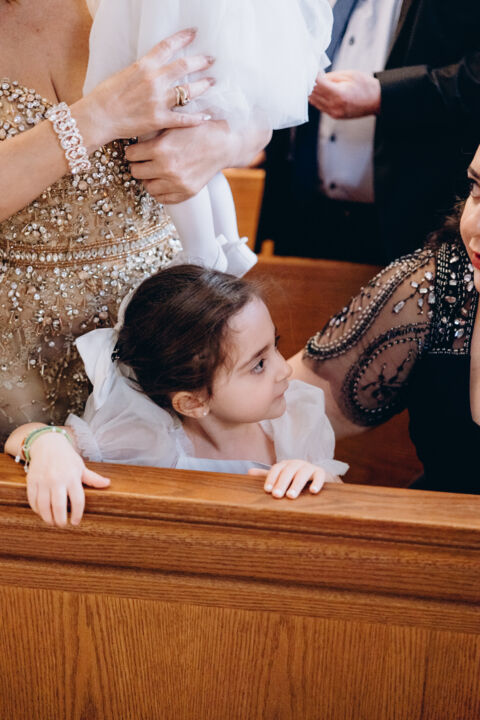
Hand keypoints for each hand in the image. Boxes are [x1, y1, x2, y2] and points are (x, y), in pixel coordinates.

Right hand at [26, 433, 109, 526]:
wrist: (47, 444)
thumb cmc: (66, 457)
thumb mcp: (81, 466)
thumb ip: (92, 478)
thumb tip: (107, 483)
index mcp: (73, 477)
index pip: (77, 500)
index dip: (77, 514)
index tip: (75, 522)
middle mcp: (57, 479)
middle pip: (59, 506)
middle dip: (60, 520)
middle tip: (62, 525)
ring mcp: (43, 480)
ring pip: (44, 506)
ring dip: (47, 518)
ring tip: (51, 522)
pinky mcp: (32, 481)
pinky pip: (32, 500)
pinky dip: (36, 509)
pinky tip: (41, 512)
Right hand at [83, 29, 214, 146]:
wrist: (98, 117)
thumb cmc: (105, 96)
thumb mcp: (123, 74)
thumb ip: (142, 70)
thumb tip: (154, 66)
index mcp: (144, 66)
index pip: (167, 46)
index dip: (183, 37)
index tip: (194, 33)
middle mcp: (154, 80)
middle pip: (184, 66)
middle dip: (201, 61)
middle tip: (211, 60)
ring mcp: (158, 100)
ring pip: (188, 91)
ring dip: (203, 86)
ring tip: (212, 82)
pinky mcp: (159, 120)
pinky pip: (184, 119)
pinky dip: (197, 118)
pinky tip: (207, 117)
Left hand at [125, 117, 270, 203]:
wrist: (223, 144)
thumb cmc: (197, 130)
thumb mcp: (173, 125)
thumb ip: (152, 132)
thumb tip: (131, 133)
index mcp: (160, 149)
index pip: (130, 155)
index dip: (133, 151)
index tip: (137, 149)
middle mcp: (167, 168)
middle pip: (135, 172)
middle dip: (138, 165)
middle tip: (144, 160)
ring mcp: (177, 183)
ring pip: (147, 187)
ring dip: (149, 179)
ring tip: (155, 171)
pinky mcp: (186, 193)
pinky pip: (162, 198)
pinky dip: (160, 190)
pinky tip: (164, 180)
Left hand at [249, 460, 340, 498]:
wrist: (315, 475)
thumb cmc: (294, 478)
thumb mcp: (281, 476)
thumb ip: (267, 475)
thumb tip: (248, 472)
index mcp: (285, 464)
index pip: (276, 469)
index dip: (271, 478)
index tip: (267, 490)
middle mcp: (296, 464)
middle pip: (288, 471)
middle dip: (282, 483)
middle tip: (276, 495)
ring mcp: (309, 467)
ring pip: (302, 474)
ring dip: (296, 484)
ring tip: (291, 496)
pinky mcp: (321, 472)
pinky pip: (320, 476)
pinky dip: (317, 483)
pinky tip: (313, 491)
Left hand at [309, 70, 380, 118]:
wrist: (377, 101)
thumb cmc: (366, 87)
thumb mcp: (349, 75)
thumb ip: (331, 77)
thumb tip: (317, 76)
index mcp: (339, 95)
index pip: (317, 84)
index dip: (311, 75)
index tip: (310, 69)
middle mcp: (334, 106)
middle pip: (313, 94)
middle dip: (309, 83)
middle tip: (309, 73)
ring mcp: (333, 113)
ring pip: (314, 101)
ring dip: (312, 91)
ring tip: (314, 81)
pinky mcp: (334, 116)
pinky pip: (320, 106)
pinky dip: (317, 98)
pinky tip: (319, 90)